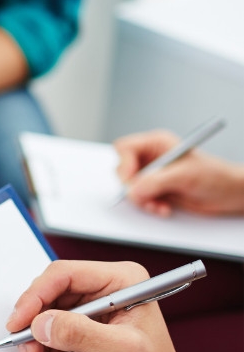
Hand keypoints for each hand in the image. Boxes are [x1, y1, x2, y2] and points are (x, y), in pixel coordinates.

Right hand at [7, 260, 193, 351]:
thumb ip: (80, 333)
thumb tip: (43, 323)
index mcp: (121, 283)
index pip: (64, 275)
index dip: (36, 296)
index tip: (20, 321)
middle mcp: (103, 294)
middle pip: (47, 299)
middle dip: (33, 331)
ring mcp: (89, 315)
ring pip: (42, 323)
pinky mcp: (79, 336)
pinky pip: (46, 342)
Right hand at [114, 130, 243, 215]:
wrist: (228, 194)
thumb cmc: (215, 176)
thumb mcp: (185, 176)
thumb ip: (156, 181)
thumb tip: (132, 190)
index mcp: (157, 143)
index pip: (125, 148)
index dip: (124, 164)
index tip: (131, 180)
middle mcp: (151, 157)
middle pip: (122, 170)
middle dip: (132, 187)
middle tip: (145, 196)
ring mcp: (151, 174)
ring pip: (129, 188)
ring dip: (142, 200)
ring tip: (159, 205)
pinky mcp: (154, 190)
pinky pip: (138, 199)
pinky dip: (148, 206)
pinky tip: (163, 208)